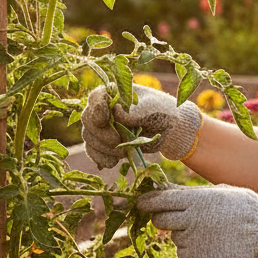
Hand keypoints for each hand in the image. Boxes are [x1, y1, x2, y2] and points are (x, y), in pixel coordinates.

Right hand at [80, 84, 202, 168]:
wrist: (170, 130)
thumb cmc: (163, 112)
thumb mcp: (153, 109)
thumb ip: (135, 111)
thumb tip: (117, 111)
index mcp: (116, 94)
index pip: (96, 97)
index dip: (96, 108)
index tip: (105, 119)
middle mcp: (105, 108)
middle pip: (88, 118)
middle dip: (100, 132)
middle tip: (117, 141)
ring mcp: (103, 126)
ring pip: (89, 136)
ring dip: (102, 147)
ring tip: (121, 153)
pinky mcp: (105, 143)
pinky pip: (94, 150)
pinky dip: (101, 157)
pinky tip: (112, 163)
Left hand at [136, 184, 257, 257]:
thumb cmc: (242, 206)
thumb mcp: (215, 192)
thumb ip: (188, 194)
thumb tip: (164, 189)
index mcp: (194, 199)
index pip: (158, 200)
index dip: (146, 202)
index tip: (141, 203)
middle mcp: (189, 218)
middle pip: (159, 220)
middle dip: (163, 218)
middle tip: (178, 219)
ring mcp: (191, 239)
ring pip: (174, 237)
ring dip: (183, 234)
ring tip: (208, 231)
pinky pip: (183, 253)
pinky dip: (191, 250)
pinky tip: (209, 243)